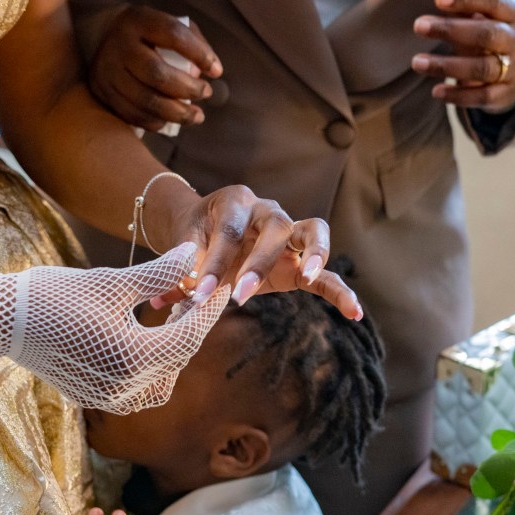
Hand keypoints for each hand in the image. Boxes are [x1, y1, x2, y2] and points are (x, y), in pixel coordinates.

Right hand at [0, 243, 231, 413]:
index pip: (189, 335)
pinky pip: (139, 388)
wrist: (2, 320)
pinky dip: (151, 365)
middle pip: (179, 357)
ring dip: (174, 348)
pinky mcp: (95, 397)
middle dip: (193, 324)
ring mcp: (109, 398)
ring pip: (163, 378)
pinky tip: (147, 335)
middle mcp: (125, 387)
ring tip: (172, 313)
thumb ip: (160, 274)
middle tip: (198, 292)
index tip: (219, 285)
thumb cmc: (55, 295)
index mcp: (133, 358)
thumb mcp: (112, 282)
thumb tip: (194, 254)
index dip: (208, 309)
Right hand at [90, 6, 223, 131]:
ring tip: (197, 116)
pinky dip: (156, 121)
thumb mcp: (168, 25)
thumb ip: (194, 42)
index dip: (199, 54)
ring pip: (144, 99)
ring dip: (176, 113)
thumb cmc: (148, 35)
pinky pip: (132, 114)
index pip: (173, 34)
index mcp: (139, 21)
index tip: (217, 71)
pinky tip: (170, 120)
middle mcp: (119, 45)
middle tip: (206, 94)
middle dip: (188, 89)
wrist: (103, 38)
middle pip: (156, 73)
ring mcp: (107, 70)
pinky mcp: (101, 92)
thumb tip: (213, 71)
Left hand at [151, 185, 363, 320]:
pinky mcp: (301, 258)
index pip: (229, 231)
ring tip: (310, 276)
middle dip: (258, 262)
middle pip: (275, 226)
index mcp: (235, 202)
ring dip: (314, 254)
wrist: (204, 229)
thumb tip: (162, 298)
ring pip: (314, 230)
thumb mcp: (184, 245)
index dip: (215, 263)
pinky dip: (339, 290)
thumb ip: (180, 268)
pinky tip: (352, 312)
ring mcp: (289, 232)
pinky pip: (326, 271)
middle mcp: (267, 210)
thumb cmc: (194, 235)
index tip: (201, 294)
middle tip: (240, 294)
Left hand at [411, 0, 514, 112]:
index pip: (493, 2)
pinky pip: (482, 96)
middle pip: (487, 34)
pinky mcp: (506, 93)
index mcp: (514, 14)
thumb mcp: (482, 17)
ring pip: (482, 68)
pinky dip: (458, 95)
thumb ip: (462, 11)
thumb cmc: (487, 34)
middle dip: (452, 30)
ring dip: (447, 66)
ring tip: (417, 62)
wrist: (514, 69)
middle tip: (418, 25)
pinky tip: (436, 91)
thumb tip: (434, 10)